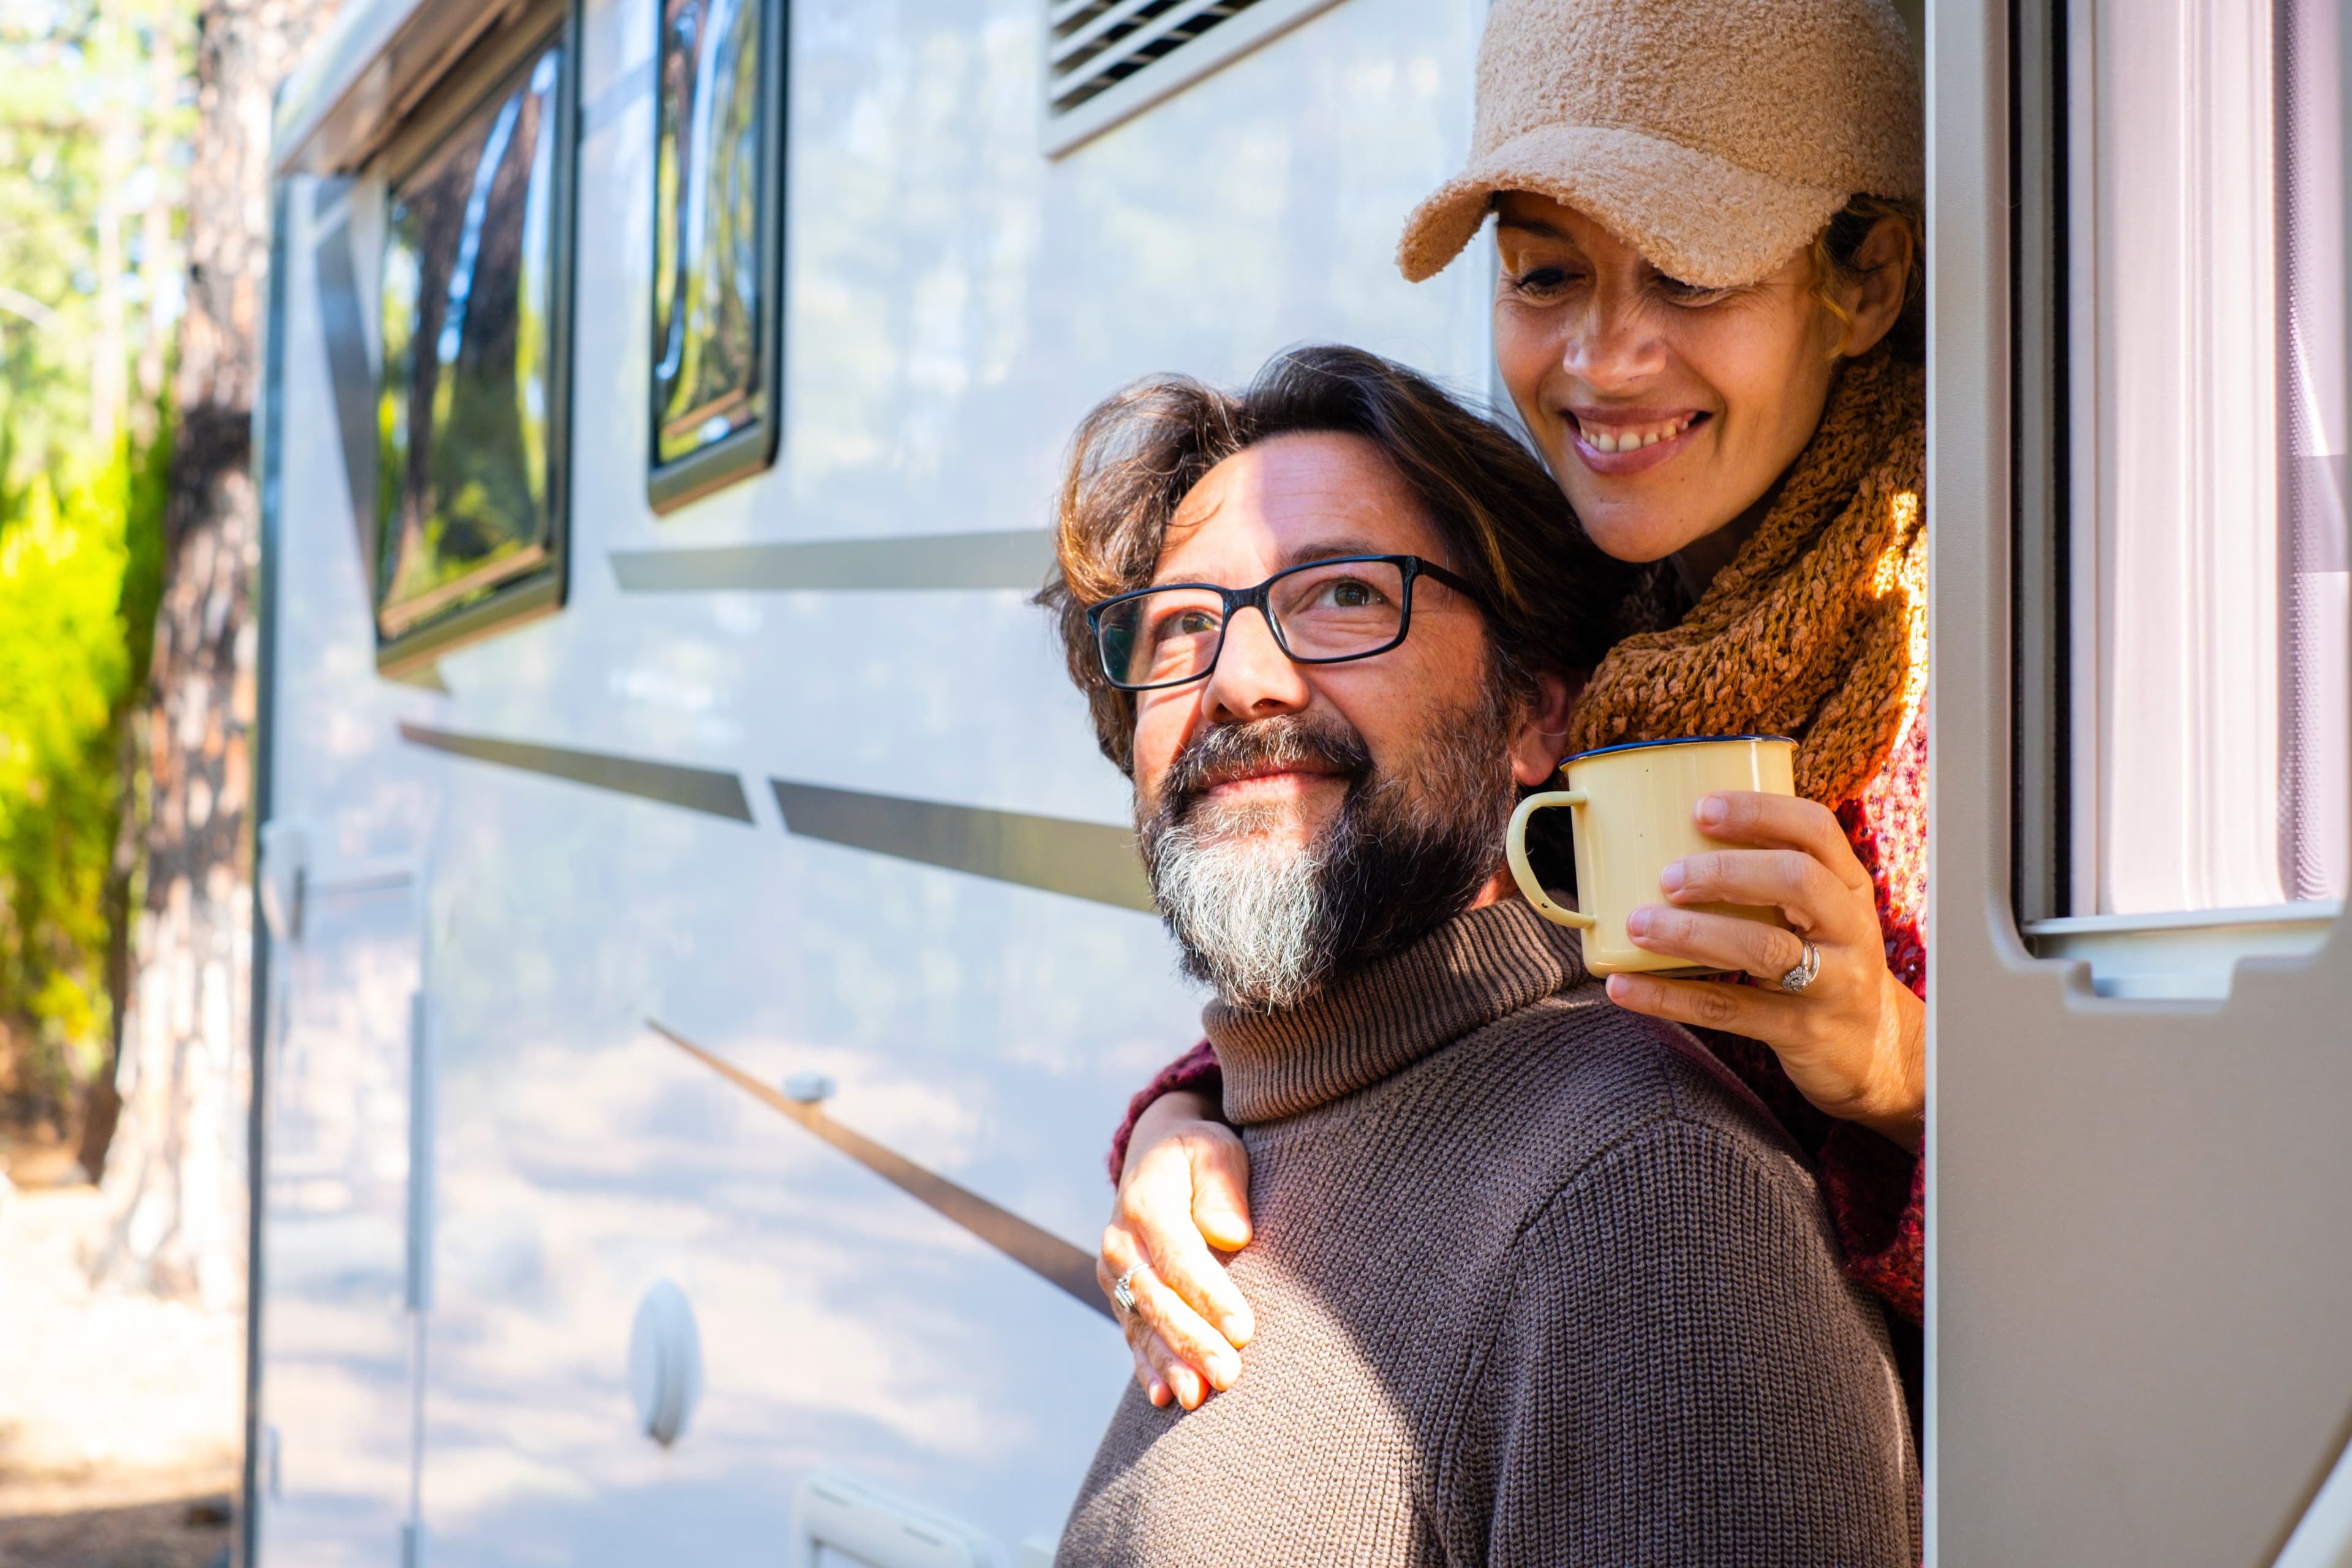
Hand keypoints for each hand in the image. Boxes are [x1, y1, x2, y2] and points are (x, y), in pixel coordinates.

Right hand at [1095, 1090, 1256, 1408]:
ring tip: (1198, 1397)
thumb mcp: (1216, 1148)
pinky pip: (1133, 1336)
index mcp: (1147, 1201)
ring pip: (1143, 1326)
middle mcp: (1121, 1242)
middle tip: (1228, 1375)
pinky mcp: (1121, 1298)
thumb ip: (1222, 1186)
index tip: (1243, 1328)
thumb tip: (1232, 1234)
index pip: (1179, 1256)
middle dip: (1193, 1341)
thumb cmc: (1200, 1156)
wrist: (1156, 1160)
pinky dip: (1148, 1368)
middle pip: (1158, 1299)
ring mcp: (1117, 1274)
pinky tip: (1164, 1398)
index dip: (1209, 1295)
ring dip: (1170, 1364)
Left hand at [1603, 790, 1925, 1151]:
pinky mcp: (1803, 1032)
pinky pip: (1730, 1010)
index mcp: (1849, 887)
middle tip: (1668, 877)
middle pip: (1797, 881)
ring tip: (1638, 924)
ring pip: (1765, 949)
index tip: (1701, 809)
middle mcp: (1851, 929)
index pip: (1816, 830)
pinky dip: (1670, 998)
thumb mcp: (1820, 916)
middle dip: (1726, 872)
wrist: (1878, 1052)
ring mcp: (1833, 983)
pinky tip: (1625, 986)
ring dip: (1693, 933)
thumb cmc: (1826, 964)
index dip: (1760, 812)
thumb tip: (1670, 842)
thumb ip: (1772, 882)